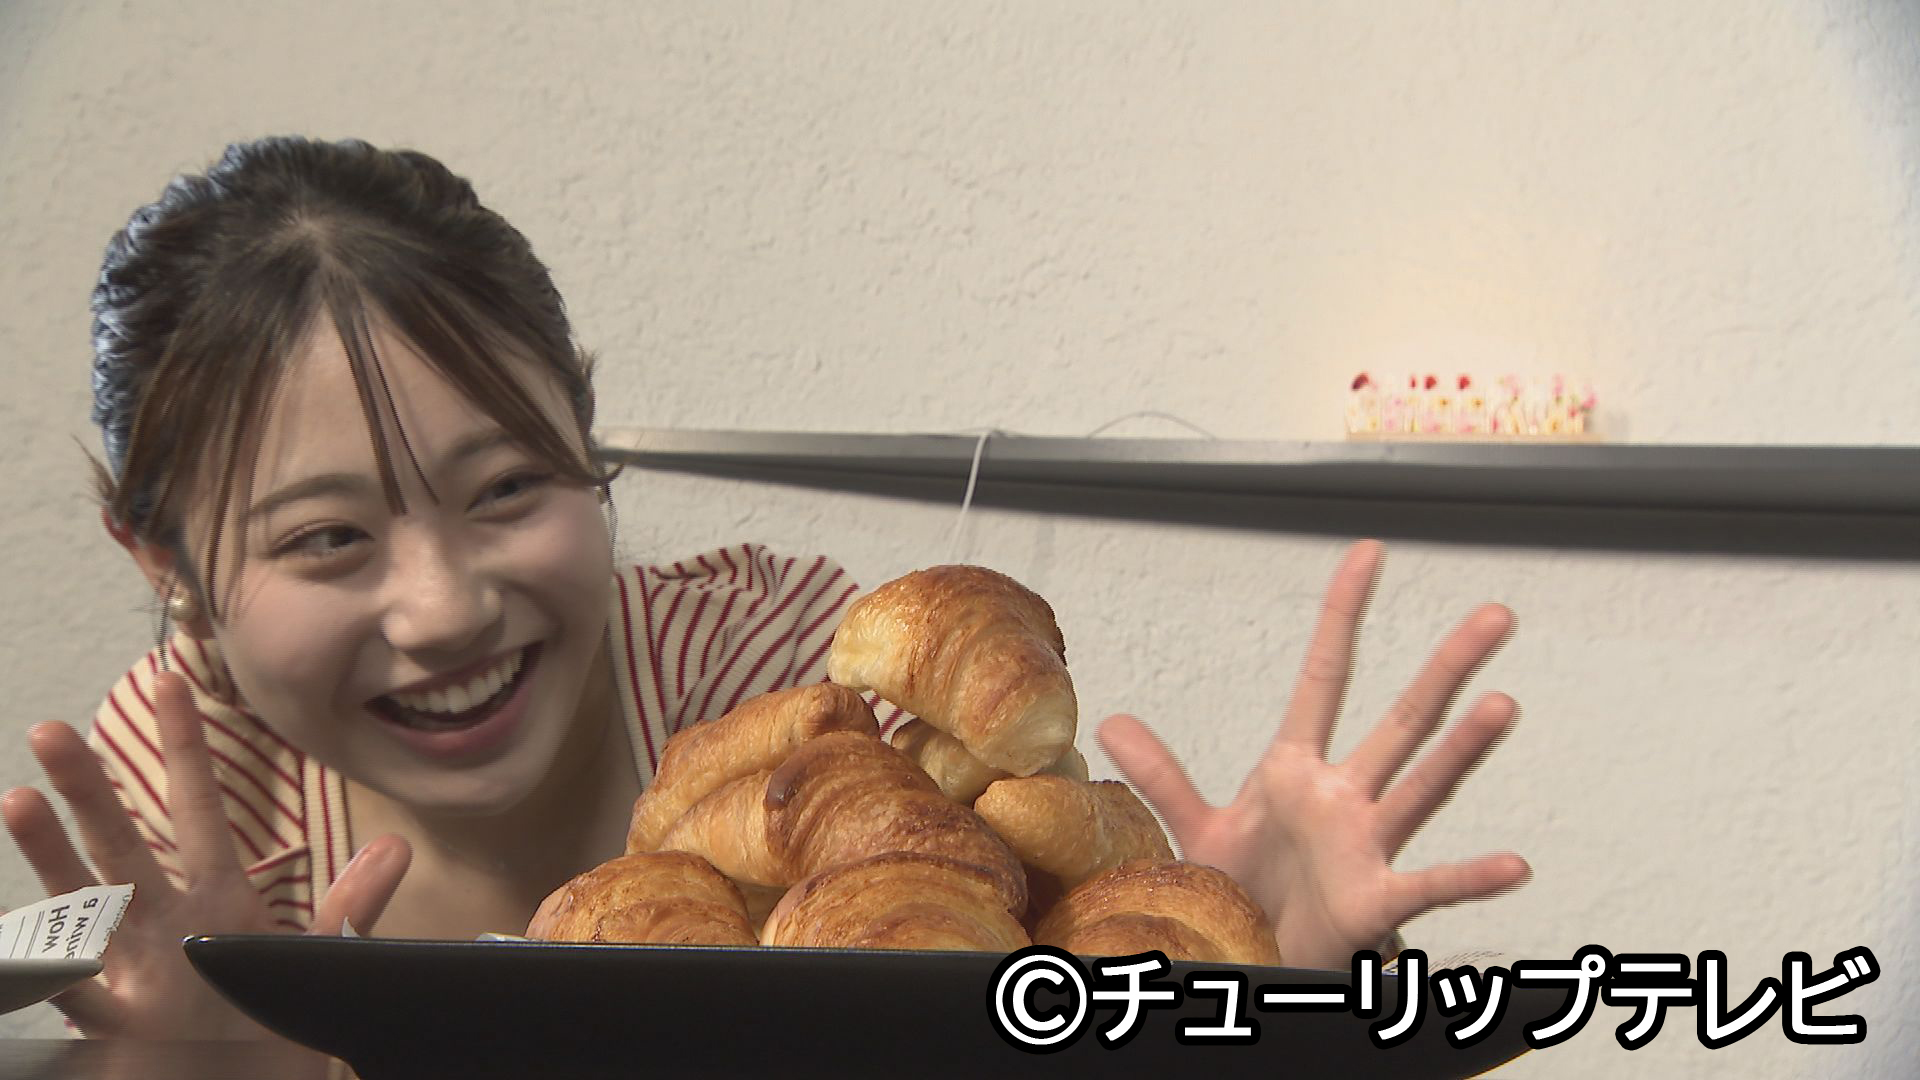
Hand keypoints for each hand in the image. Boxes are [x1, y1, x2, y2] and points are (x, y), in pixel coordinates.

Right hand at [3, 671, 410, 1038]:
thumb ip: (350, 902)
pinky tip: (20, 939)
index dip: (185, 747)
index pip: (196, 809)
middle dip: (89, 791)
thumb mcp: (313, 957)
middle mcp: (165, 924)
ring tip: (17, 800)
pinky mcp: (126, 1024)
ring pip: (87, 907)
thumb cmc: (269, 1019)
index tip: (171, 680)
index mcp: (215, 899)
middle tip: (50, 730)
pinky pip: (81, 995)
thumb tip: (396, 845)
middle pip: (122, 846)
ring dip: (52, 859)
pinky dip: (49, 970)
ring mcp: (138, 970)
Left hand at [1098, 540, 1528, 969]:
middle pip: (1402, 720)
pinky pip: (1429, 887)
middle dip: (1445, 668)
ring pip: (1422, 786)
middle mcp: (1343, 798)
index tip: (1369, 554)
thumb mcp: (1199, 829)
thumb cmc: (1246, 895)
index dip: (1343, 615)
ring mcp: (1365, 847)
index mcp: (1298, 771)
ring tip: (1502, 705)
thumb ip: (1162, 776)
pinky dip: (1470, 877)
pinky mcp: (1375, 902)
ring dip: (1462, 749)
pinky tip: (1514, 864)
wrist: (1259, 962)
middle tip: (1494, 615)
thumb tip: (1109, 722)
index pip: (1325, 677)